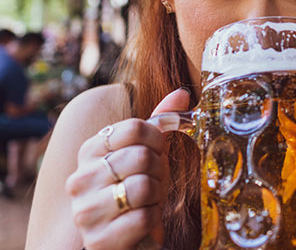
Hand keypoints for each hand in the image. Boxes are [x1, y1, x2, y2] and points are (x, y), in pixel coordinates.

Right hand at [66, 89, 189, 249]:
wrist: (128, 234)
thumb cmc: (139, 187)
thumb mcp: (151, 152)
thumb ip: (161, 121)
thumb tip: (182, 93)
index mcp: (90, 150)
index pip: (136, 128)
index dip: (157, 140)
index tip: (156, 153)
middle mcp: (80, 178)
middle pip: (141, 156)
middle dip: (158, 171)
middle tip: (152, 182)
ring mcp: (85, 211)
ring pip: (142, 187)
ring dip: (155, 197)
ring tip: (146, 202)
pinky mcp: (97, 240)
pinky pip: (143, 218)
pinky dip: (152, 220)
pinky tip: (142, 222)